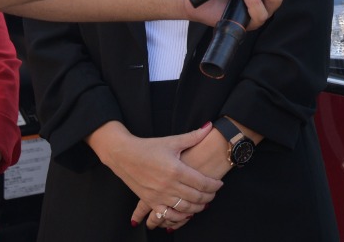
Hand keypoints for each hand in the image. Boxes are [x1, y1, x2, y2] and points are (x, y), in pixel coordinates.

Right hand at [88, 121, 220, 228]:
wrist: (123, 155)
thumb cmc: (148, 147)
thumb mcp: (172, 141)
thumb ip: (193, 136)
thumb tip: (209, 126)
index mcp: (176, 169)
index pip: (202, 182)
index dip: (214, 185)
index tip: (219, 184)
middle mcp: (168, 185)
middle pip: (196, 197)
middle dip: (209, 197)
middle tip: (214, 194)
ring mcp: (159, 195)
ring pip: (184, 208)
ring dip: (197, 208)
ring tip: (203, 204)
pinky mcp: (150, 201)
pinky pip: (168, 215)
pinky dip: (179, 217)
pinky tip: (186, 212)